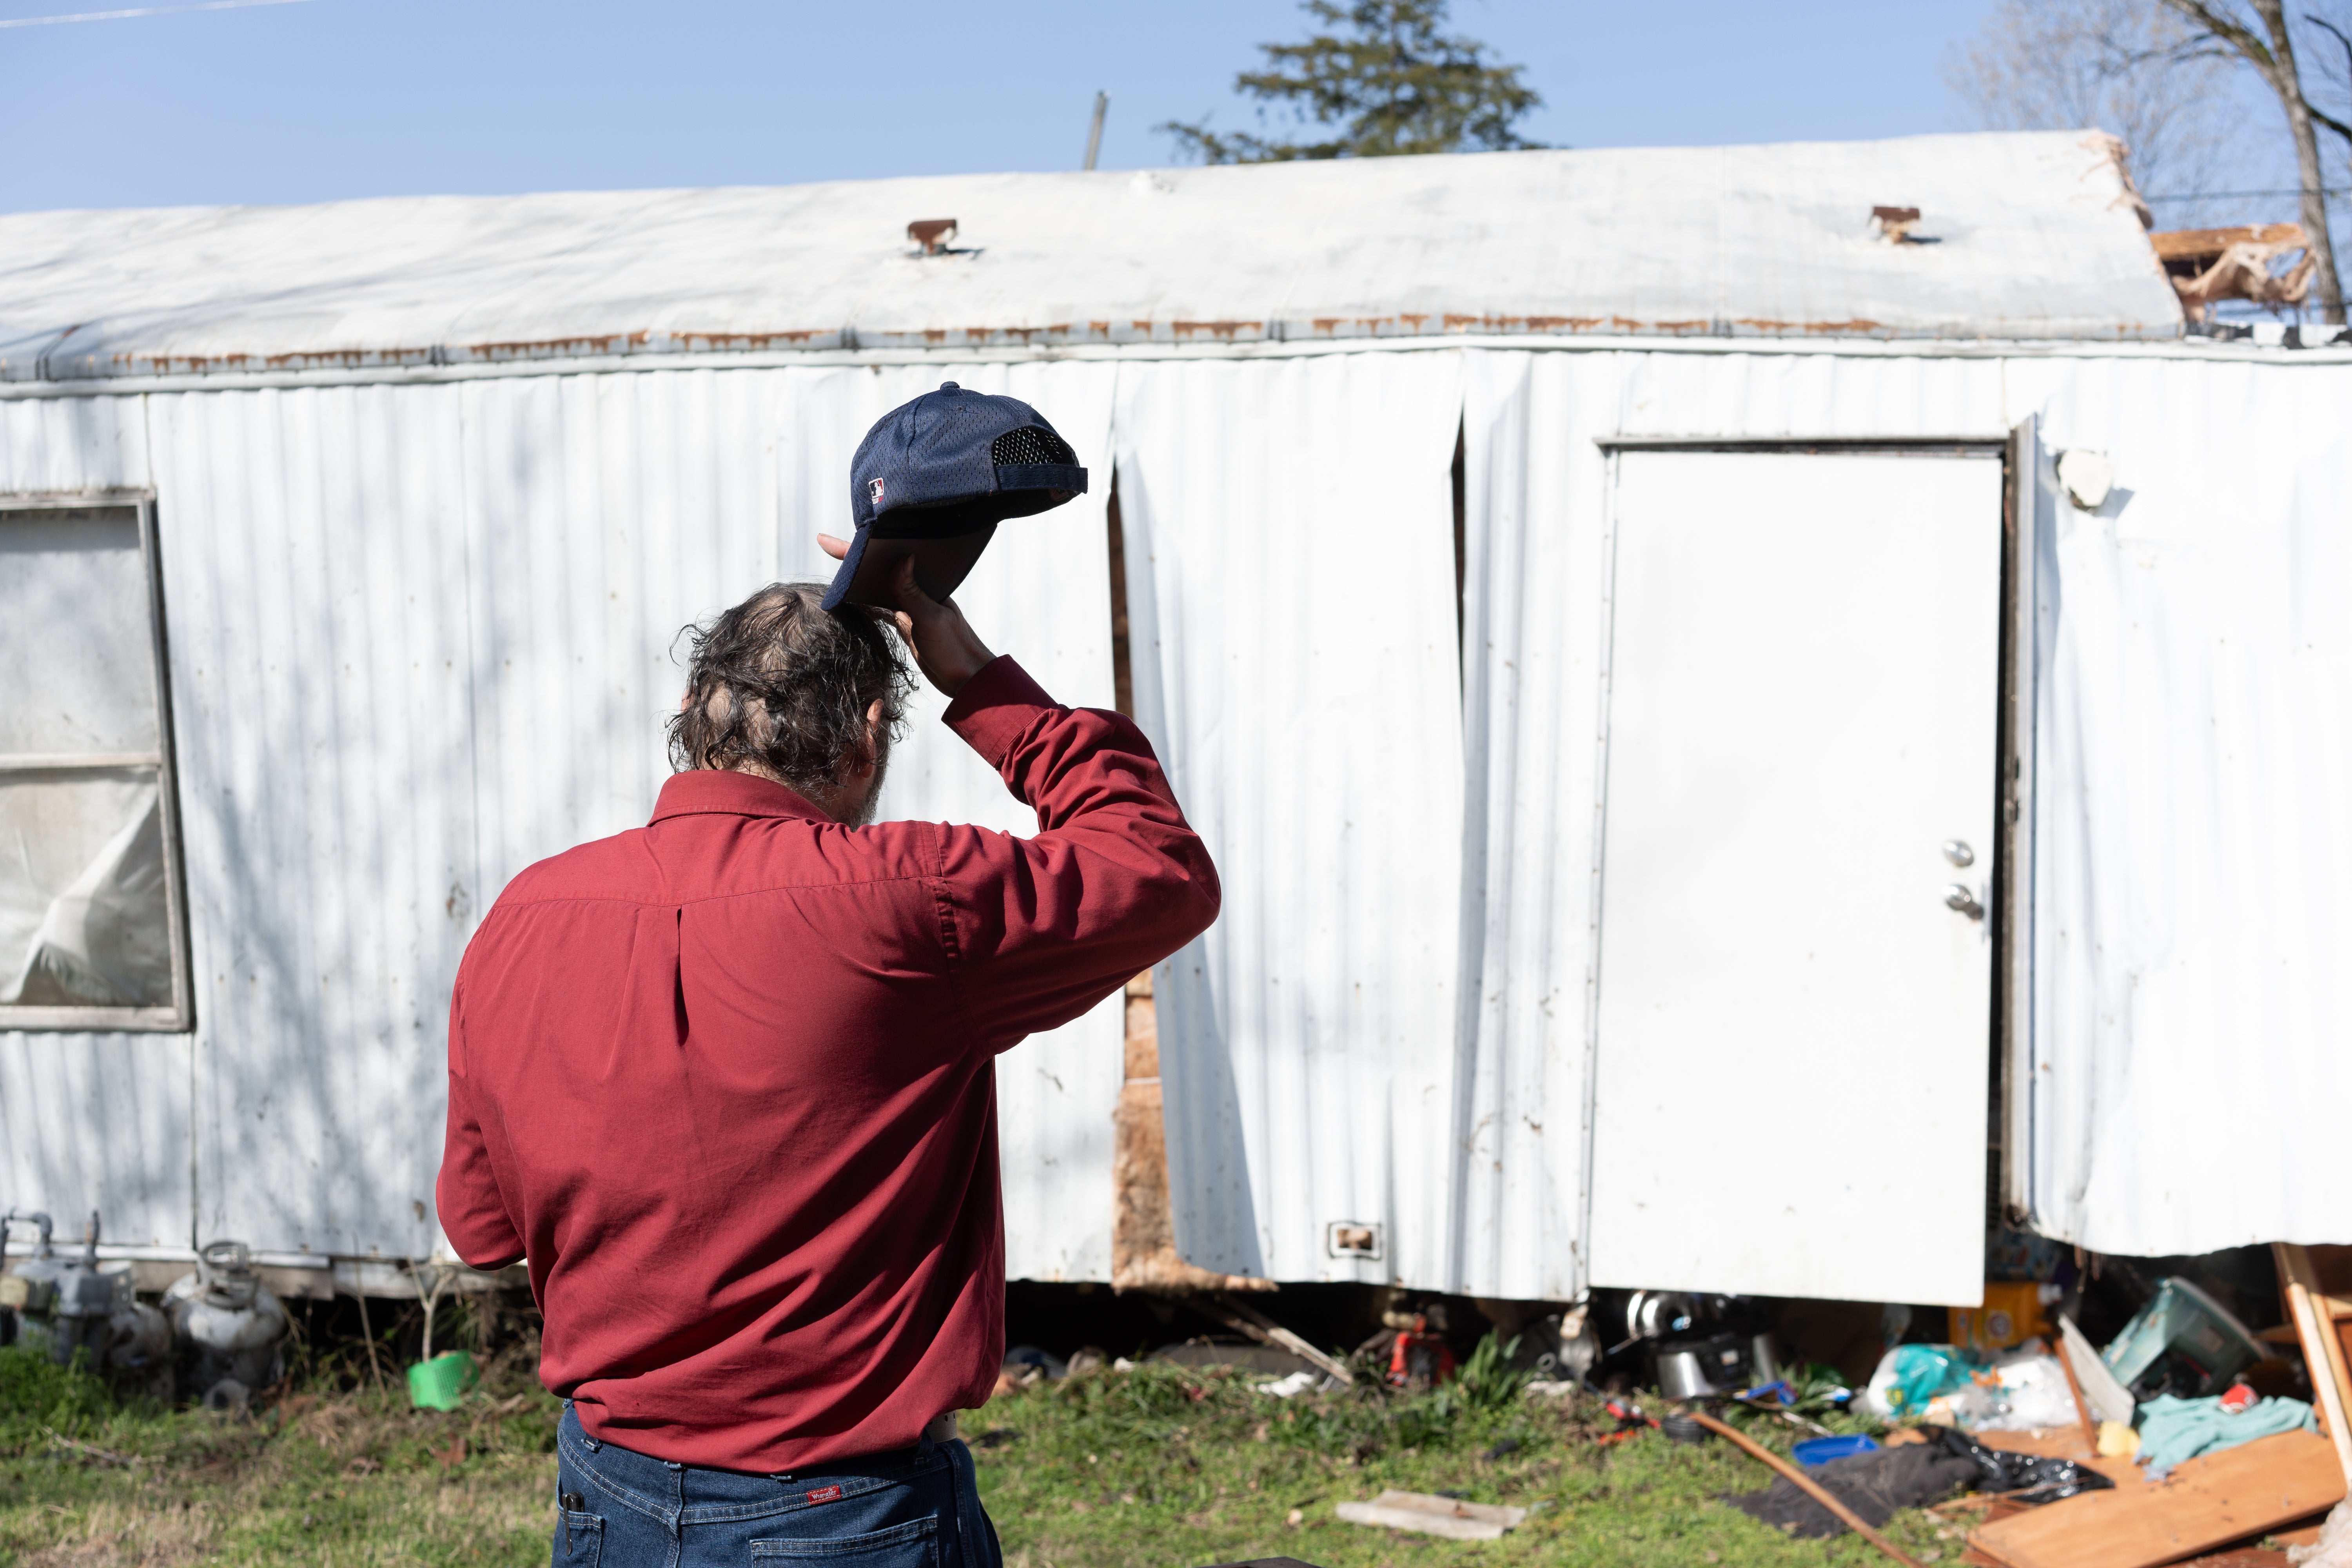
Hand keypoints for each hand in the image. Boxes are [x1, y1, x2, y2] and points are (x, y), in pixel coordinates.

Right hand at [818, 534, 995, 697]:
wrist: (967, 679)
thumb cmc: (955, 648)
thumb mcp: (931, 618)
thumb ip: (913, 591)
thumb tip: (903, 557)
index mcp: (923, 583)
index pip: (886, 560)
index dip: (857, 550)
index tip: (827, 540)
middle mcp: (915, 591)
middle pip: (879, 570)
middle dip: (854, 559)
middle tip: (826, 545)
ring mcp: (909, 607)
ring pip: (878, 588)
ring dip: (858, 581)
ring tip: (834, 570)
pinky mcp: (906, 624)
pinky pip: (880, 608)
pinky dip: (865, 603)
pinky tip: (851, 600)